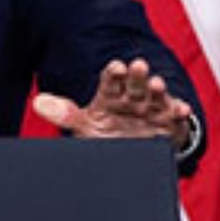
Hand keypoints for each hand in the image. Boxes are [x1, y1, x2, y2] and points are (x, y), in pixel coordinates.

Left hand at [32, 58, 194, 151]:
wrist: (135, 155)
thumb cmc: (110, 134)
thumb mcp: (86, 126)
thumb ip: (65, 114)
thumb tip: (38, 103)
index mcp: (112, 95)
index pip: (112, 80)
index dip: (114, 73)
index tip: (116, 67)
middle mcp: (133, 98)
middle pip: (135, 83)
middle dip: (136, 75)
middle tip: (137, 66)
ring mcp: (153, 110)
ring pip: (156, 96)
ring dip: (157, 89)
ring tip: (157, 84)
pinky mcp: (169, 124)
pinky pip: (176, 117)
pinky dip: (179, 113)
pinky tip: (181, 110)